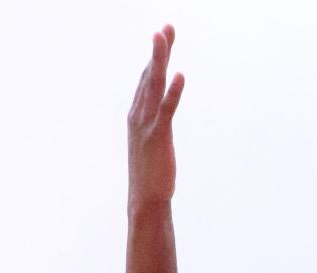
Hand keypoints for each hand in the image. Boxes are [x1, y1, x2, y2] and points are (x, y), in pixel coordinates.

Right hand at [128, 25, 184, 211]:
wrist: (145, 200)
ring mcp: (147, 124)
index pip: (145, 81)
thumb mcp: (150, 146)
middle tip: (166, 28)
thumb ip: (154, 129)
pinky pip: (167, 109)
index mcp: (136, 115)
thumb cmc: (150, 177)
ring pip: (153, 85)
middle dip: (158, 51)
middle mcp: (138, 115)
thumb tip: (159, 123)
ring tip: (164, 36)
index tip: (162, 39)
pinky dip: (173, 91)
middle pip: (148, 75)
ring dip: (159, 59)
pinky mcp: (159, 136)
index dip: (153, 59)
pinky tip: (180, 75)